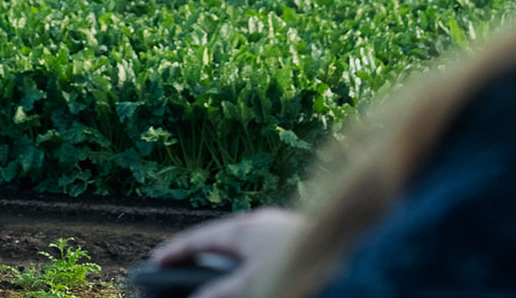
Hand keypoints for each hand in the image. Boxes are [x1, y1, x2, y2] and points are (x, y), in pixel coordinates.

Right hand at [148, 207, 309, 297]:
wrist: (358, 258)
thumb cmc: (303, 265)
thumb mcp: (254, 286)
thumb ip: (221, 294)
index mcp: (247, 228)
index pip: (202, 238)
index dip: (177, 252)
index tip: (157, 261)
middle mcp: (265, 225)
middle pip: (224, 241)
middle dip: (203, 258)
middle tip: (182, 272)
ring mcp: (285, 232)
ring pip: (246, 248)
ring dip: (228, 266)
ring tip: (215, 279)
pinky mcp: (302, 244)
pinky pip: (265, 255)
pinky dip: (250, 269)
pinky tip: (254, 280)